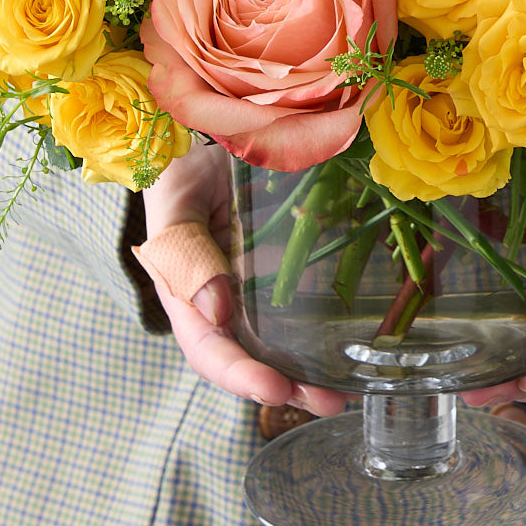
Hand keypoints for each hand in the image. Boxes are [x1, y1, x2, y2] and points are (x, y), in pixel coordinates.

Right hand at [140, 145, 346, 416]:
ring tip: (342, 394)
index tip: (275, 388)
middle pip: (246, 359)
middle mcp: (218, 299)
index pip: (208, 347)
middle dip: (285, 387)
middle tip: (327, 401)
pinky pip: (296, 311)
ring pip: (273, 345)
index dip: (240, 373)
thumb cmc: (184, 164)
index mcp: (185, 290)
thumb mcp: (178, 201)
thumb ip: (188, 253)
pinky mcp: (277, 269)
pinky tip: (347, 350)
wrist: (213, 124)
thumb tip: (216, 313)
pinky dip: (317, 337)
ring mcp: (248, 287)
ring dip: (306, 374)